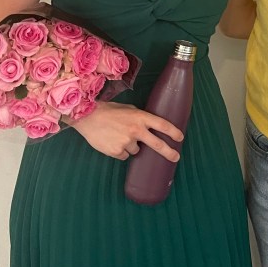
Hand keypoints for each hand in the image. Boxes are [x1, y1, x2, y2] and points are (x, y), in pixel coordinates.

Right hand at [69, 101, 184, 161]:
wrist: (87, 117)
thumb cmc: (108, 111)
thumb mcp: (127, 109)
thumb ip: (139, 117)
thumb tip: (148, 126)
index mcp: (140, 117)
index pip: (162, 125)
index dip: (173, 132)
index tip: (180, 138)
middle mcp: (136, 130)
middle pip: (158, 145)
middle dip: (169, 152)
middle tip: (176, 157)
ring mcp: (126, 142)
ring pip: (136, 150)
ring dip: (130, 146)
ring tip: (118, 136)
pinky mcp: (116, 151)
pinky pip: (123, 155)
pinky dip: (119, 151)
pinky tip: (112, 142)